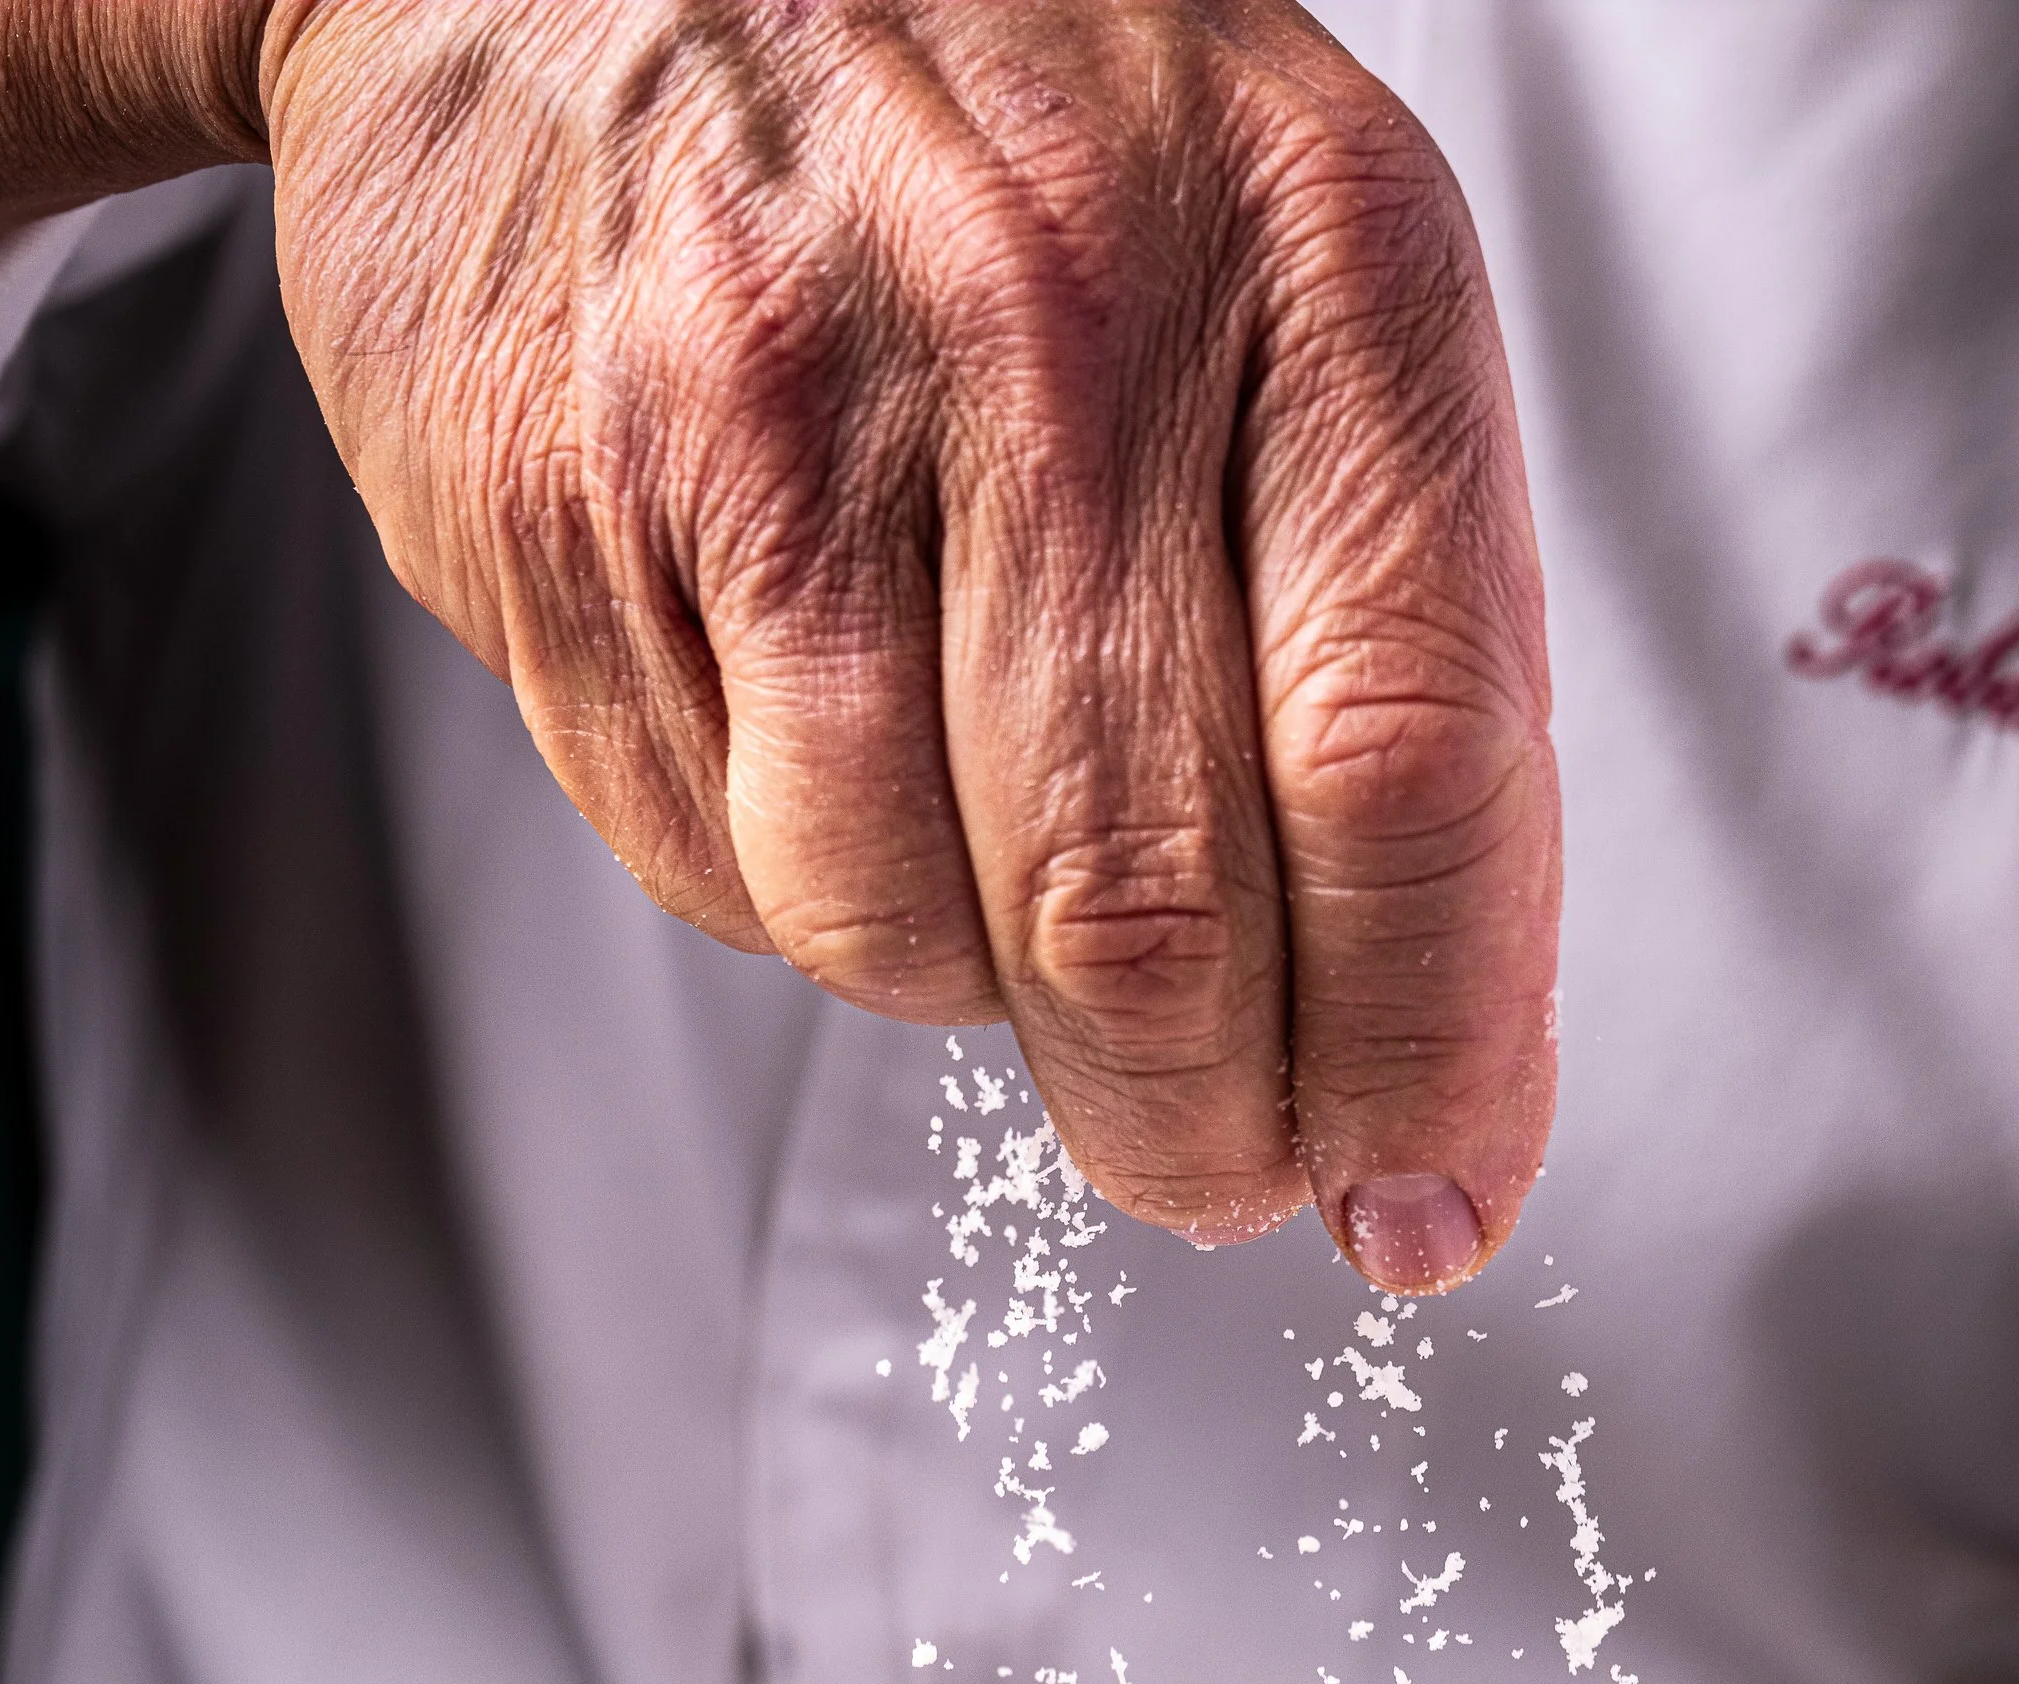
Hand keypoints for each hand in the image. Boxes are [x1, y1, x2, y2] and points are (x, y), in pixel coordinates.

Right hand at [255, 0, 1559, 1283]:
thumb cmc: (1013, 152)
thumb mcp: (1301, 301)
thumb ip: (1402, 659)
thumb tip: (1441, 1077)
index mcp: (1314, 264)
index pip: (1408, 768)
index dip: (1431, 1050)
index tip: (1431, 1196)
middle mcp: (1055, 324)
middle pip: (1157, 919)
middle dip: (1200, 1125)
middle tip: (1213, 1162)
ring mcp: (788, 414)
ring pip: (915, 940)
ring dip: (975, 983)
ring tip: (983, 832)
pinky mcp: (576, 510)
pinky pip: (727, 873)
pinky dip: (801, 885)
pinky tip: (813, 721)